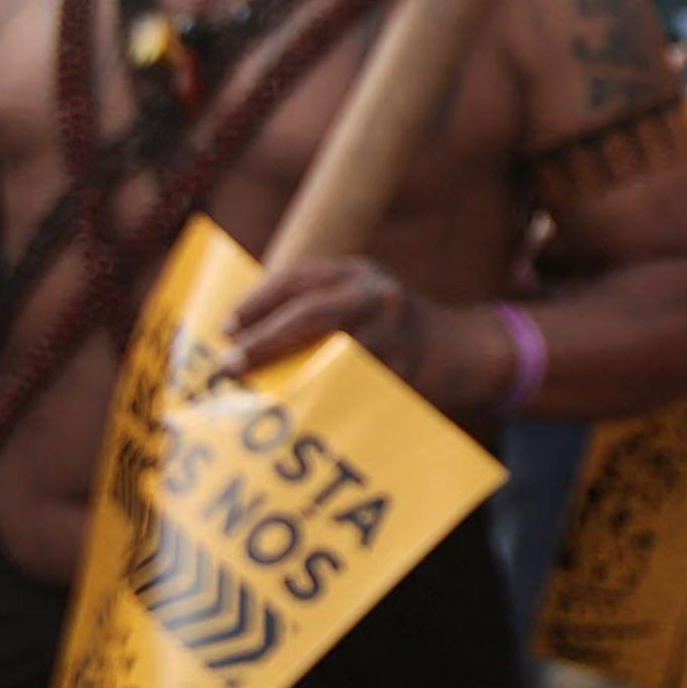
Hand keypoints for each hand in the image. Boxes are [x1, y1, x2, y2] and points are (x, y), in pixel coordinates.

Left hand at [226, 259, 505, 415]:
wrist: (461, 350)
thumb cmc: (389, 329)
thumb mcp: (356, 299)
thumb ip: (312, 308)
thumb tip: (239, 337)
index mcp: (356, 272)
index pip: (297, 279)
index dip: (256, 304)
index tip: (225, 331)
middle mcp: (376, 296)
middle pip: (310, 314)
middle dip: (264, 340)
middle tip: (229, 366)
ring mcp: (393, 333)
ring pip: (329, 355)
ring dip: (287, 377)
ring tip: (254, 396)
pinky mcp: (403, 371)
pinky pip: (352, 388)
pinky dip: (321, 400)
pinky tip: (297, 415)